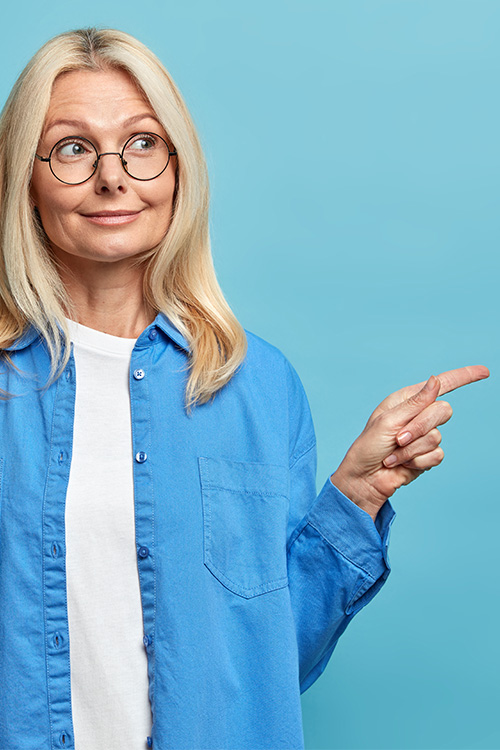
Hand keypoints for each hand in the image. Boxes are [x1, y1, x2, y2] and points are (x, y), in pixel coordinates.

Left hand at [330, 365, 489, 521]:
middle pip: (442, 411)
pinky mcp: (427, 455)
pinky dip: (417, 461)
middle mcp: (418, 415)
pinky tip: (401, 464)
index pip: (441, 384)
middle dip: (420, 427)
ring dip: (412, 449)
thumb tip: (436, 380)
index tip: (485, 371)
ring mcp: (424, 436)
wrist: (365, 478)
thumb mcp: (388, 421)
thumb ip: (415, 403)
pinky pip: (437, 455)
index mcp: (407, 400)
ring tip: (393, 455)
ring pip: (437, 436)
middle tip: (398, 438)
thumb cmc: (368, 447)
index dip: (464, 377)